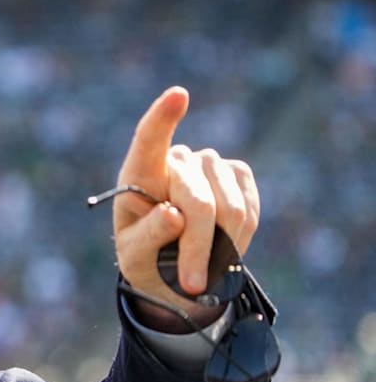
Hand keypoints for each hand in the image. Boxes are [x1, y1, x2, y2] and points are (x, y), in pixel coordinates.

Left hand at [113, 86, 259, 329]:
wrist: (174, 268)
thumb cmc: (144, 259)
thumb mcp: (133, 256)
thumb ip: (147, 236)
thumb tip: (173, 215)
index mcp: (139, 174)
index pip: (149, 141)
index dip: (163, 119)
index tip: (178, 96)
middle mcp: (176, 161)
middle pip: (196, 202)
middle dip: (197, 248)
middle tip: (193, 285)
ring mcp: (209, 164)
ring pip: (228, 210)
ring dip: (220, 249)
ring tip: (202, 269)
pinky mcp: (238, 176)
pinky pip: (248, 211)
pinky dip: (237, 240)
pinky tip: (220, 247)